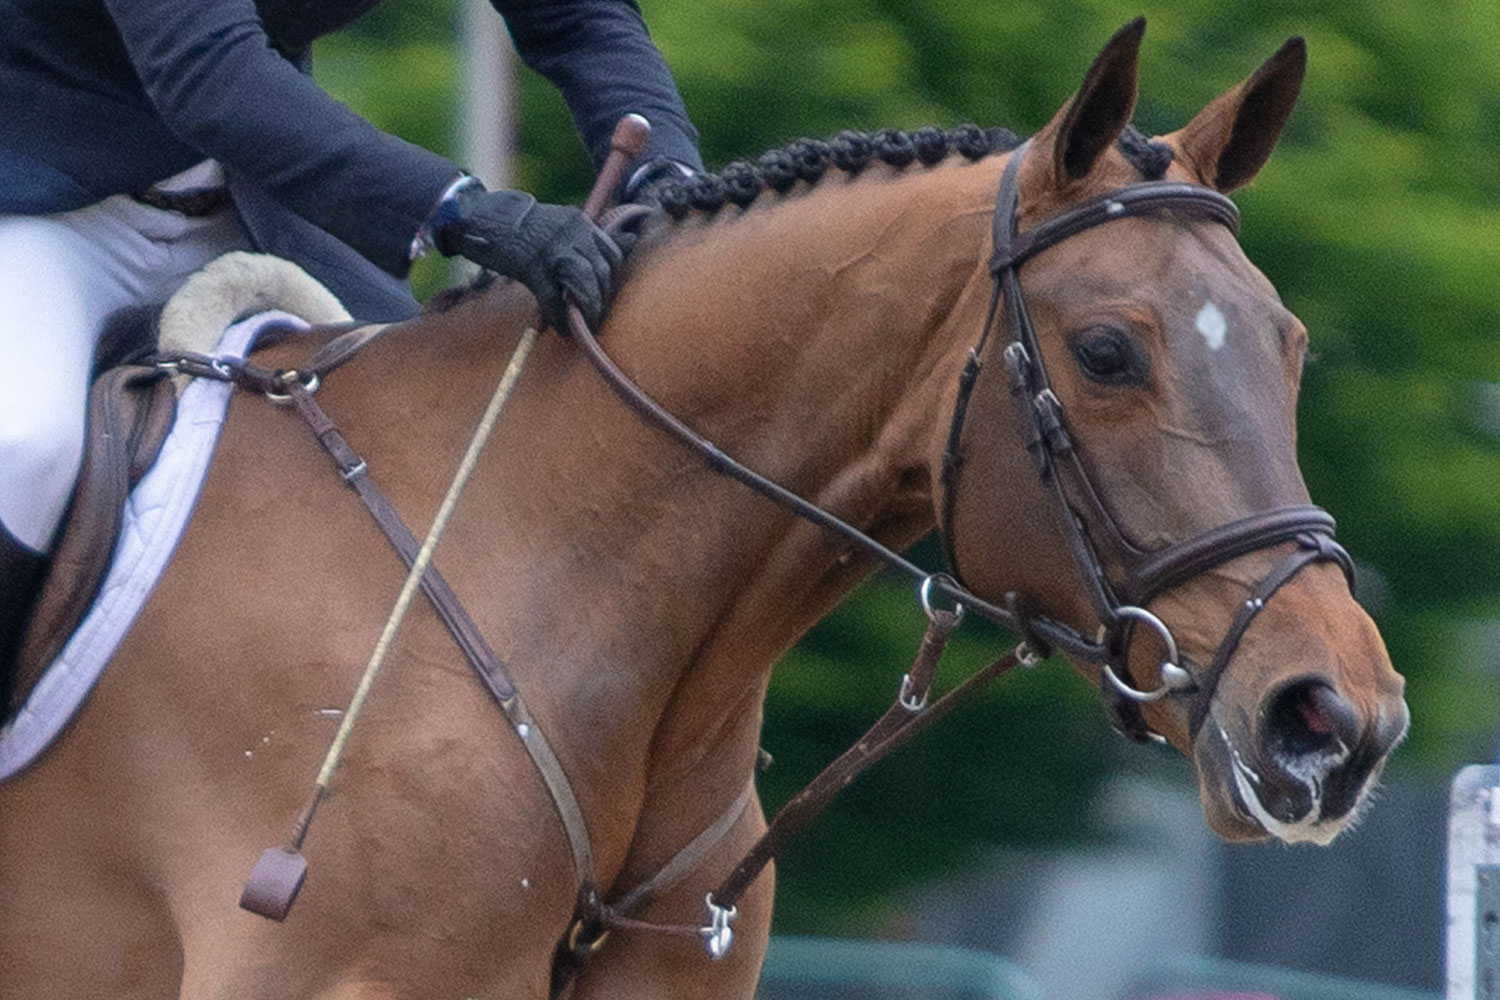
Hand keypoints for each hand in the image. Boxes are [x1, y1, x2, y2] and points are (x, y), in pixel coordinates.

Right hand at [434, 185, 625, 331]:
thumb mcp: (554, 224)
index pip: (611, 252)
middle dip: (601, 298)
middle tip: (596, 317)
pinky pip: (552, 297)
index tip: (606, 293)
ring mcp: (551, 248)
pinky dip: (558, 316)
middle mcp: (570, 232)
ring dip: (588, 308)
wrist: (477, 216)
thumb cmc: (516, 224)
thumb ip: (582, 238)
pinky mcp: (530, 265)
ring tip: (585, 325)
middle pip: (600, 270)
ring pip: (583, 282)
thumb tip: (629, 243)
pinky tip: (560, 329)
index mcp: (578, 221)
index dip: (612, 277)